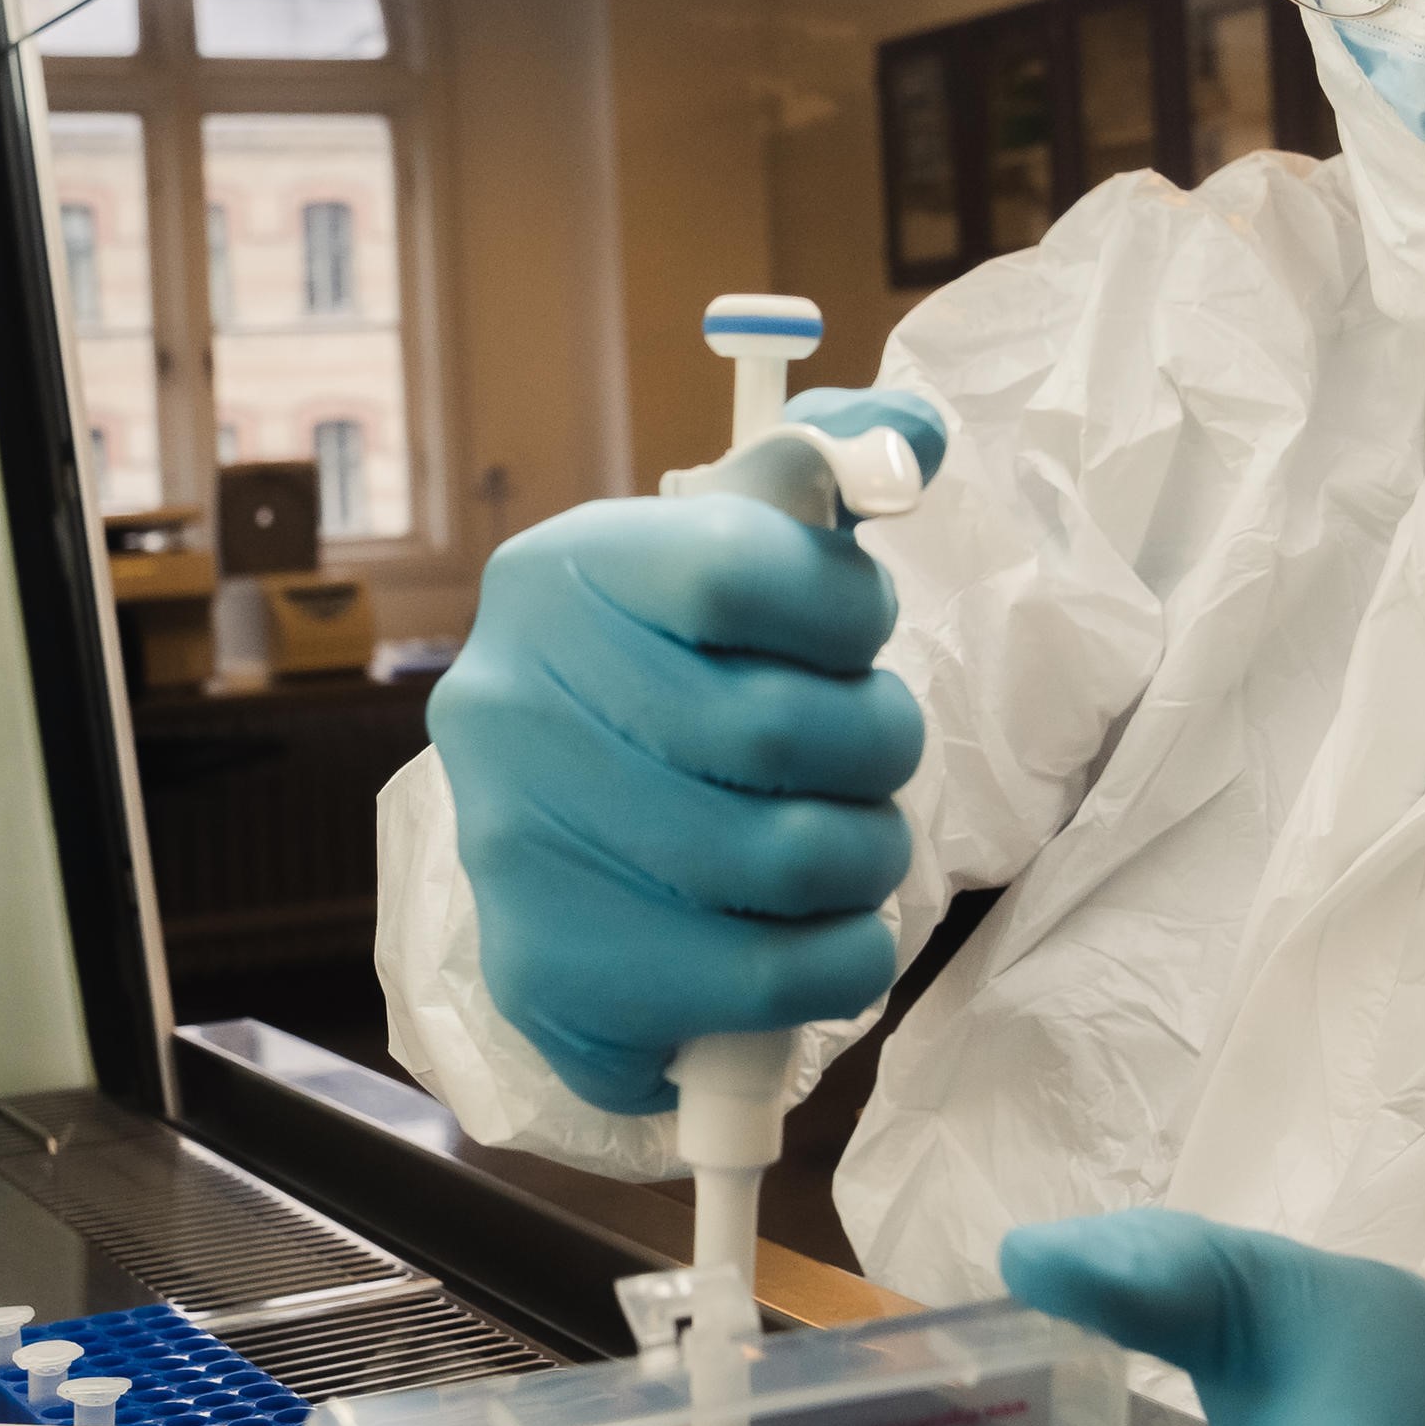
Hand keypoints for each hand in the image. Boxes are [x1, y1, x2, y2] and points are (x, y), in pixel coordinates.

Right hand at [429, 389, 942, 1112]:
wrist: (566, 845)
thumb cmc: (681, 681)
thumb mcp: (738, 549)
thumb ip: (825, 477)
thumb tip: (917, 441)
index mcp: (560, 572)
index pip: (742, 566)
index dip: (847, 611)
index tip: (853, 640)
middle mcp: (508, 701)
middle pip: (781, 729)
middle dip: (878, 748)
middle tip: (873, 762)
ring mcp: (511, 843)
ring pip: (790, 860)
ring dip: (871, 860)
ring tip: (854, 850)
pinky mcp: (544, 972)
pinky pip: (763, 984)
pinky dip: (838, 964)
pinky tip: (826, 938)